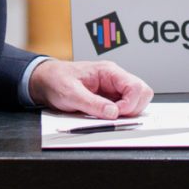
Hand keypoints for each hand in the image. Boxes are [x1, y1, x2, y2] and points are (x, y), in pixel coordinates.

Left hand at [29, 57, 151, 119]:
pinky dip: (119, 115)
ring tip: (108, 117)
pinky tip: (105, 117)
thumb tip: (113, 113)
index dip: (130, 104)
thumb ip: (92, 103)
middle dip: (133, 109)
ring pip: (137, 101)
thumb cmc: (56, 80)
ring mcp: (114, 88)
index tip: (116, 114)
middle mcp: (115, 79)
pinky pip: (124, 107)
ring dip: (127, 113)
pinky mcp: (109, 98)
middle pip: (142, 93)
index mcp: (109, 72)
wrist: (46, 80)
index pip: (136, 86)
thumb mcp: (70, 93)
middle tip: (114, 117)